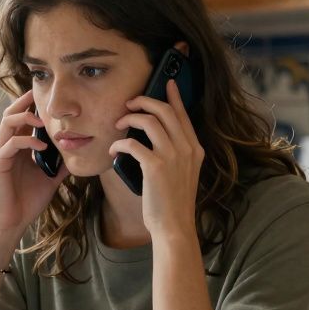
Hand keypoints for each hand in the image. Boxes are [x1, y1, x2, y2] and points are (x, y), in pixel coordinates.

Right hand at [0, 91, 68, 244]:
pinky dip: (27, 141)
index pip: (22, 119)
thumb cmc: (26, 202)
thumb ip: (60, 165)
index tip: (48, 97)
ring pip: (7, 123)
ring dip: (25, 116)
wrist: (11, 223)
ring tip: (43, 120)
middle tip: (42, 95)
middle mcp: (7, 147)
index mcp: (17, 148)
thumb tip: (79, 155)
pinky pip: (11, 144)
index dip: (32, 105)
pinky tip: (42, 146)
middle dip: (26, 101)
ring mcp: (1, 154)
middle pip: (11, 113)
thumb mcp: (50, 179)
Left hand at [109, 79, 203, 239]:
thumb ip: (177, 154)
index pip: (183, 115)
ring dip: (128, 119)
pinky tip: (113, 150)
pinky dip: (118, 144)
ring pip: (148, 121)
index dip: (173, 97)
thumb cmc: (173, 203)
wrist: (174, 226)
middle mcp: (187, 148)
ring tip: (118, 126)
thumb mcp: (184, 174)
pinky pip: (132, 143)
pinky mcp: (155, 166)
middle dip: (144, 102)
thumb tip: (157, 138)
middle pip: (164, 110)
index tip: (168, 83)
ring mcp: (172, 156)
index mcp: (195, 149)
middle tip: (129, 105)